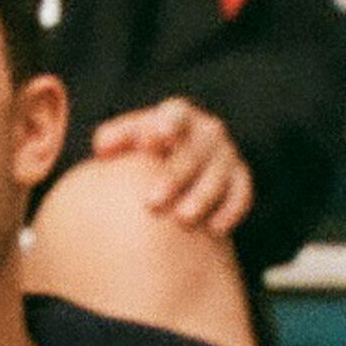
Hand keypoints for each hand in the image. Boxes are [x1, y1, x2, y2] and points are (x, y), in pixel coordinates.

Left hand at [90, 97, 253, 237]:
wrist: (174, 172)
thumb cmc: (142, 153)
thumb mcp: (127, 141)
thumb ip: (114, 139)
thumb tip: (104, 148)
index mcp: (178, 116)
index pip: (175, 115)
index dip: (166, 126)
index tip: (150, 141)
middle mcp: (206, 132)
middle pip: (194, 152)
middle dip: (174, 176)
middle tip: (152, 202)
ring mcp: (226, 155)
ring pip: (219, 175)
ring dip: (202, 196)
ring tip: (183, 218)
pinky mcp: (240, 179)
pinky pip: (241, 194)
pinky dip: (231, 210)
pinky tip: (215, 230)